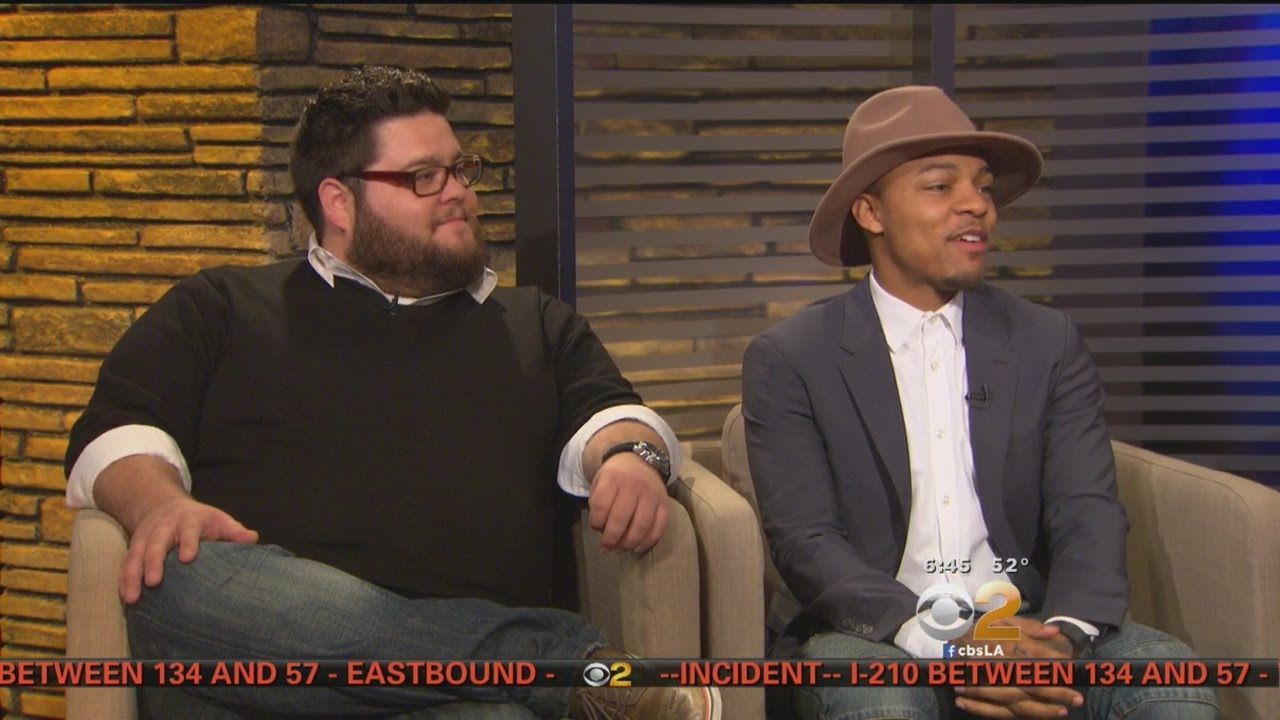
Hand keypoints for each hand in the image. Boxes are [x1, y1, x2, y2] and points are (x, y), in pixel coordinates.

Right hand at [121, 495, 257, 602]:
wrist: (164, 505)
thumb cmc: (199, 520)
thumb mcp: (218, 520)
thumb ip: (234, 531)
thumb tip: (252, 538)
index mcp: (187, 520)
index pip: (188, 530)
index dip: (188, 542)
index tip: (188, 558)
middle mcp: (163, 527)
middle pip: (156, 543)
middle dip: (153, 562)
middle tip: (154, 582)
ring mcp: (145, 538)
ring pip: (135, 555)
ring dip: (132, 576)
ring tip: (132, 598)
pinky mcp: (133, 548)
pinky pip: (126, 564)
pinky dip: (123, 580)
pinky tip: (125, 597)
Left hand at [587, 452, 668, 552]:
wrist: (640, 461)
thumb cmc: (616, 477)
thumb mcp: (600, 481)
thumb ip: (598, 504)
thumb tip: (602, 532)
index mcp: (613, 477)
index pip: (601, 505)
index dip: (596, 522)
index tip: (596, 527)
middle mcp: (634, 484)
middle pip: (620, 518)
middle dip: (611, 538)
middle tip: (606, 547)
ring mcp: (652, 494)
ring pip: (641, 525)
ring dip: (629, 543)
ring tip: (621, 549)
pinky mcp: (665, 503)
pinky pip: (659, 527)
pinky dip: (648, 541)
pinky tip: (637, 548)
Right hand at [955, 617, 1081, 717]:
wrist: (949, 639)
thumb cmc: (982, 629)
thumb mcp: (1004, 619)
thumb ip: (1030, 626)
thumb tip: (1055, 631)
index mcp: (1008, 645)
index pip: (1039, 659)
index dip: (1058, 669)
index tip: (1074, 674)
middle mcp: (1001, 665)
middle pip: (1033, 684)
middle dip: (1057, 693)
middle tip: (1077, 699)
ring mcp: (991, 683)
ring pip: (1019, 702)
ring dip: (1042, 709)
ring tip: (1062, 711)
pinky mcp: (983, 694)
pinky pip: (999, 710)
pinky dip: (1018, 716)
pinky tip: (1036, 717)